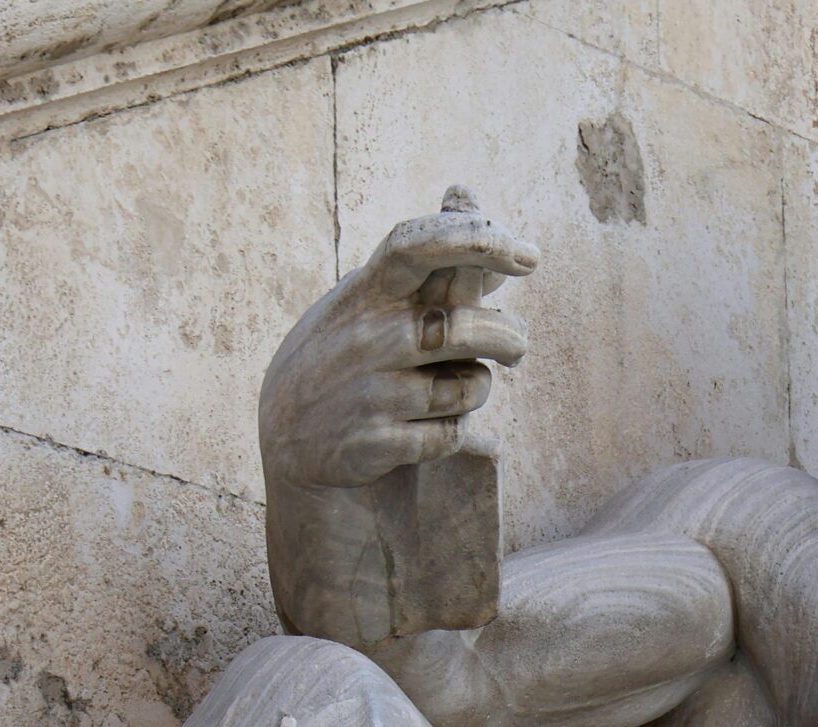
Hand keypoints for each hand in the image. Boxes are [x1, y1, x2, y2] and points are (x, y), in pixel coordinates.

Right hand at [260, 193, 536, 489]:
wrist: (289, 442)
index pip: (418, 245)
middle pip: (464, 326)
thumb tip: (464, 194)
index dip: (477, 240)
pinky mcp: (377, 442)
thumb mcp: (368, 300)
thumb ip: (425, 262)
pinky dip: (459, 433)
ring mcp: (371, 391)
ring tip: (464, 388)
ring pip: (468, 386)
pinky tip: (436, 428)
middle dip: (507, 336)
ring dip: (478, 387)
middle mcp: (367, 337)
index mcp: (367, 291)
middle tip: (516, 346)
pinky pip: (451, 434)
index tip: (528, 255)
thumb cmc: (346, 356)